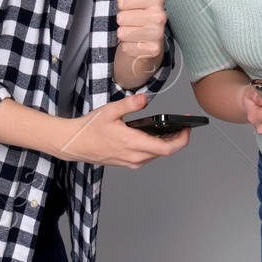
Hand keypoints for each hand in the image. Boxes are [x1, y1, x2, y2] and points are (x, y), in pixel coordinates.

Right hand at [52, 93, 190, 167]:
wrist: (74, 144)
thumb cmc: (90, 129)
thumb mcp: (110, 111)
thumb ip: (129, 104)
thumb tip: (144, 99)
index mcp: (133, 144)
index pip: (166, 148)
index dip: (181, 139)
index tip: (187, 128)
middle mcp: (134, 157)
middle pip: (165, 151)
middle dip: (177, 138)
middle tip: (182, 124)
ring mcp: (131, 162)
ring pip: (157, 154)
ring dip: (167, 142)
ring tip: (171, 127)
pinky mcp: (127, 162)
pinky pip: (148, 156)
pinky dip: (156, 146)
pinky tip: (156, 134)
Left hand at [116, 0, 166, 75]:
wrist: (149, 45)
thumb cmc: (141, 12)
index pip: (122, 1)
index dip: (123, 5)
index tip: (133, 7)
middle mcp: (161, 16)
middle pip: (121, 17)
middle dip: (123, 20)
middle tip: (134, 21)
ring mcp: (158, 34)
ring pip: (122, 32)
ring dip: (125, 34)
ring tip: (135, 32)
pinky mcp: (153, 51)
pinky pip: (126, 47)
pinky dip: (128, 47)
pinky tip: (137, 44)